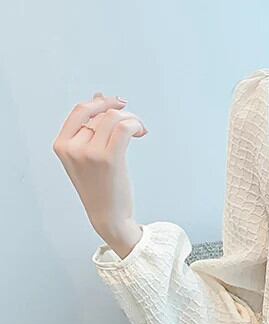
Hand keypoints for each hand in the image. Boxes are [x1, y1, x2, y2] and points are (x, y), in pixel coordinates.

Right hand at [52, 91, 147, 245]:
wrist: (108, 217)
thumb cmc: (101, 188)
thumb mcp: (88, 157)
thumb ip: (90, 128)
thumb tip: (98, 96)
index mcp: (62, 145)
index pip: (80, 111)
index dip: (101, 103)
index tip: (118, 104)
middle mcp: (73, 147)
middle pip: (101, 114)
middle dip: (121, 114)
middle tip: (135, 124)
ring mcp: (89, 153)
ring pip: (114, 118)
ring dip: (132, 119)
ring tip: (140, 130)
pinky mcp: (109, 158)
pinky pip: (124, 128)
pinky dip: (136, 124)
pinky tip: (141, 132)